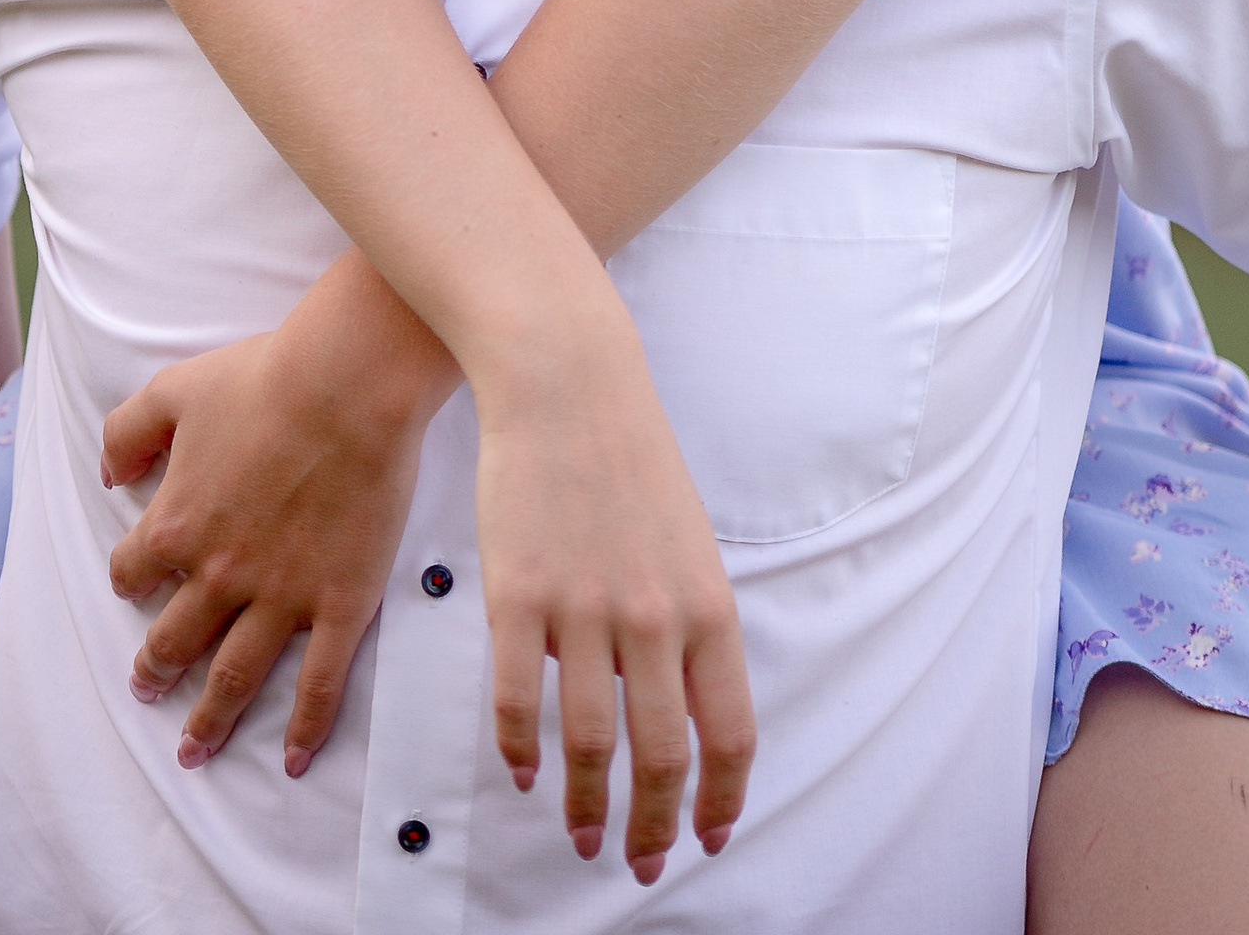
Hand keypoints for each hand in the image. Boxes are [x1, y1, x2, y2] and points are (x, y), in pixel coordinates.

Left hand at [103, 254, 454, 774]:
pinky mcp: (339, 604)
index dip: (130, 580)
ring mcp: (281, 597)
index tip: (135, 588)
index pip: (133, 572)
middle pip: (175, 639)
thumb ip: (127, 432)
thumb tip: (108, 475)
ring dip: (211, 716)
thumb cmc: (265, 377)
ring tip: (194, 747)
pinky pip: (319, 683)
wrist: (347, 384)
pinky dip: (306, 729)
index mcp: (177, 524)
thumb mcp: (174, 388)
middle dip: (156, 669)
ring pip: (235, 675)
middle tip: (148, 689)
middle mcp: (219, 574)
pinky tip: (294, 759)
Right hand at [471, 299, 755, 885]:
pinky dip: (522, 749)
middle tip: (638, 865)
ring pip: (591, 743)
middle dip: (654, 828)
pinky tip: (525, 771)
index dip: (722, 800)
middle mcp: (654, 618)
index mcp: (708, 605)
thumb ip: (690, 626)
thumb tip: (683, 708)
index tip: (707, 840)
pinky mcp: (518, 595)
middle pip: (663, 758)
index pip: (730, 733)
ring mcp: (584, 609)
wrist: (568, 382)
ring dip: (588, 805)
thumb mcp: (688, 544)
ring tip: (584, 836)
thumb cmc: (631, 459)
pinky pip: (521, 700)